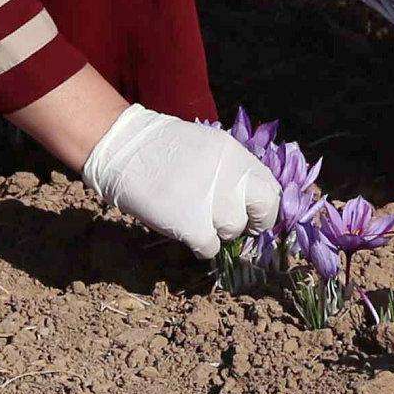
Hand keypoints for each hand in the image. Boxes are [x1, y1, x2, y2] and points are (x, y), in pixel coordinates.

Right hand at [82, 106, 281, 257]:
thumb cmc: (161, 148)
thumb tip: (246, 198)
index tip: (252, 212)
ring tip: (196, 219)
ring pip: (233, 230)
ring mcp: (212, 201)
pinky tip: (185, 231)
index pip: (270, 188)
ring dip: (218, 231)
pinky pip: (210, 248)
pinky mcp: (192, 223)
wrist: (122, 147)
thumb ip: (230, 169)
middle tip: (233, 224)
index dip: (264, 205)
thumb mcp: (207, 146)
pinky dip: (200, 245)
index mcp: (235, 154)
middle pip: (262, 211)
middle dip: (253, 222)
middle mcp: (230, 176)